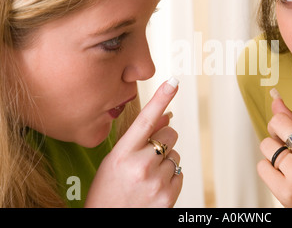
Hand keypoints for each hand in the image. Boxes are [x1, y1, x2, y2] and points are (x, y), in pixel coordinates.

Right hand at [85, 79, 182, 207]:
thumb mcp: (115, 161)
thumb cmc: (107, 191)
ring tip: (146, 177)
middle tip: (147, 156)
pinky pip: (180, 173)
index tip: (174, 81)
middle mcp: (140, 165)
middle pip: (170, 134)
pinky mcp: (169, 196)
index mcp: (121, 154)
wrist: (107, 224)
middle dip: (162, 140)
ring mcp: (156, 182)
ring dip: (165, 161)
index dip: (160, 98)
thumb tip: (167, 115)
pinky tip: (154, 188)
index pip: (145, 119)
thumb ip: (140, 138)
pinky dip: (171, 177)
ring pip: (176, 154)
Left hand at [257, 52, 291, 206]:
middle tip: (287, 146)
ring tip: (288, 166)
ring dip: (272, 154)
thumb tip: (275, 100)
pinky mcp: (286, 188)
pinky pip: (262, 165)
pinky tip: (283, 178)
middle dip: (276, 131)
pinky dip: (268, 171)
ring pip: (266, 145)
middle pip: (278, 123)